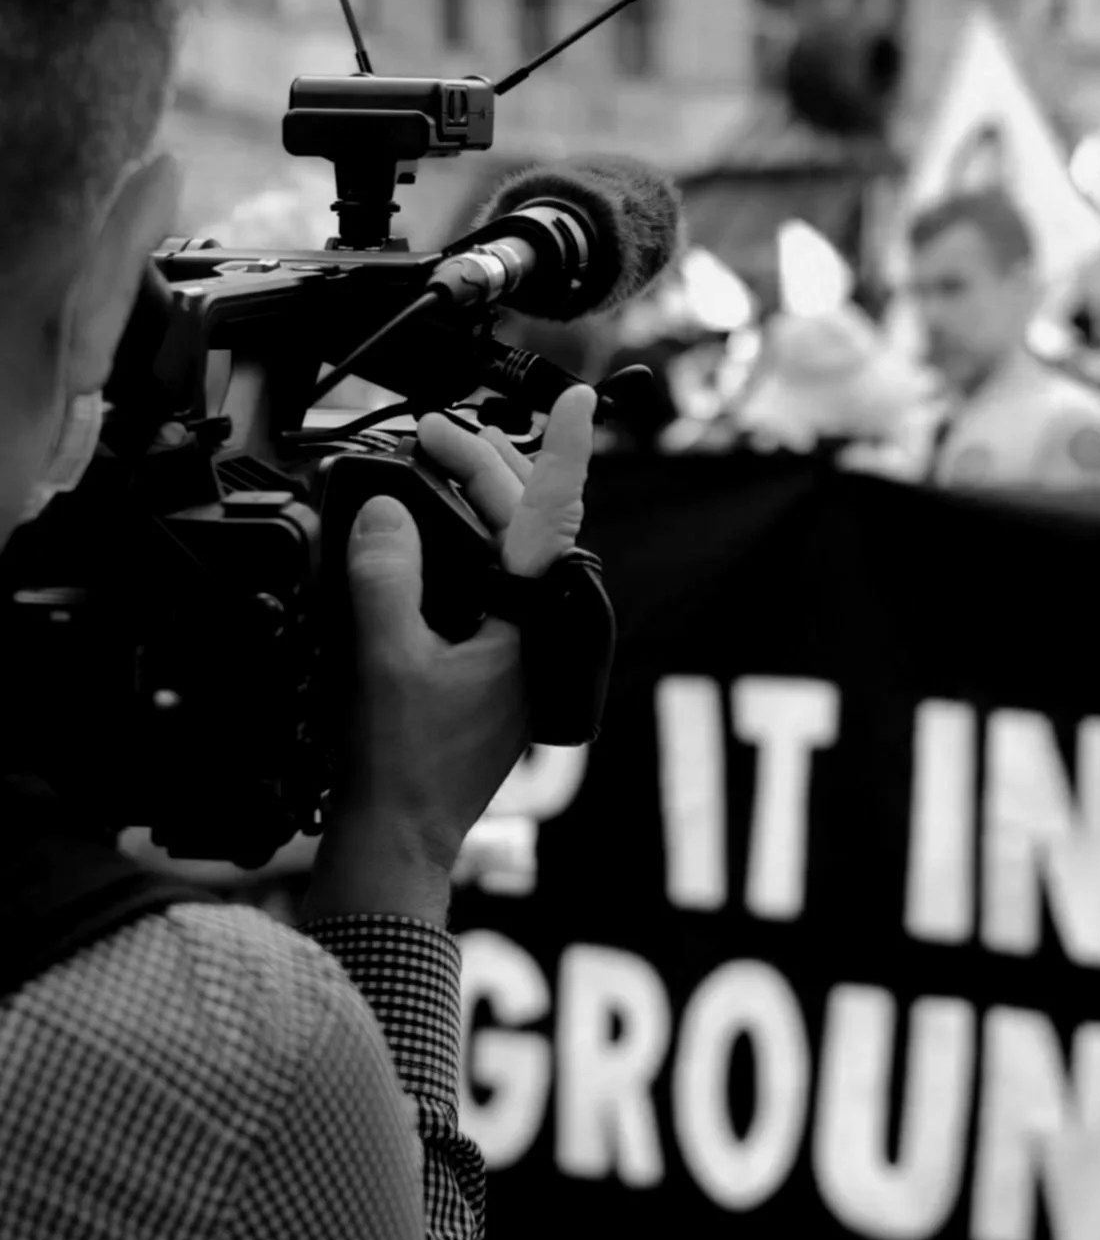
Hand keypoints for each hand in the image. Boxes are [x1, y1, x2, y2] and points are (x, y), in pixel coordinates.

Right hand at [310, 387, 595, 907]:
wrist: (398, 841)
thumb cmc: (401, 765)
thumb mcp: (386, 658)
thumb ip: (385, 576)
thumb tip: (384, 510)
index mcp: (533, 623)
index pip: (545, 517)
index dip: (552, 450)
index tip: (575, 398)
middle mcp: (540, 634)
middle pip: (530, 525)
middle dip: (487, 467)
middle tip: (433, 432)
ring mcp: (521, 651)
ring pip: (512, 554)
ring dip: (477, 505)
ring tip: (437, 461)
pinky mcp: (495, 667)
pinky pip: (490, 584)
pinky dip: (465, 548)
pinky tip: (432, 533)